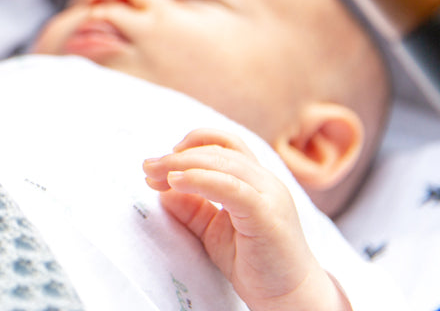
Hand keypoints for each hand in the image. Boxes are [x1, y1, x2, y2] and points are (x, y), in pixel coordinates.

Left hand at [144, 129, 350, 310]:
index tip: (161, 163)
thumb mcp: (214, 231)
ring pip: (223, 162)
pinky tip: (177, 182)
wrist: (292, 298)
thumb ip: (193, 209)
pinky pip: (231, 187)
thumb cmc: (257, 264)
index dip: (189, 145)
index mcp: (254, 181)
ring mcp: (269, 196)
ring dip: (182, 164)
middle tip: (147, 168)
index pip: (223, 144)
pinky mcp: (267, 215)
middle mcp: (265, 182)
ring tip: (154, 174)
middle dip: (176, 156)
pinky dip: (201, 179)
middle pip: (217, 151)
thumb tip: (163, 188)